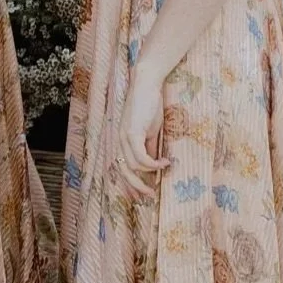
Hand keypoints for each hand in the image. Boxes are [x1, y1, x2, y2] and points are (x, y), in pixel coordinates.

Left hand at [117, 60, 171, 196]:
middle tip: (149, 194)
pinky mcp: (131, 133)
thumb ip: (149, 147)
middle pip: (123, 171)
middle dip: (136, 186)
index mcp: (122, 140)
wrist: (147, 86)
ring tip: (164, 169)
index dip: (129, 183)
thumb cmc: (149, 106)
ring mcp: (123, 137)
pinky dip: (153, 163)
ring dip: (151, 171)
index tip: (139, 196)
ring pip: (134, 165)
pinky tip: (164, 162)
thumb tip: (154, 164)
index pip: (121, 167)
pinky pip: (141, 156)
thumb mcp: (150, 131)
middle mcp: (118, 140)